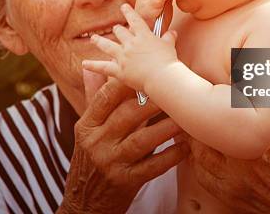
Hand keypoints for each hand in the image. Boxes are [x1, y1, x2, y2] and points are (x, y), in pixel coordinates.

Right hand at [57, 71, 188, 213]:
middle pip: (128, 114)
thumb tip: (92, 69)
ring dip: (167, 126)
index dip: (127, 82)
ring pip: (143, 139)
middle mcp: (97, 143)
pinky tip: (185, 147)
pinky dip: (171, 156)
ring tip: (185, 116)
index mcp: (87, 126)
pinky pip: (153, 167)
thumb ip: (93, 100)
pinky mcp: (126, 182)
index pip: (106, 97)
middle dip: (154, 100)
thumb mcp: (86, 130)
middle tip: (175, 88)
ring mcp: (111, 163)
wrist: (84, 203)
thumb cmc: (89, 160)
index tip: (148, 70)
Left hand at [83, 3, 178, 90]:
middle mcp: (130, 43)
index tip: (123, 7)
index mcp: (143, 35)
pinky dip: (92, 66)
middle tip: (116, 29)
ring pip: (107, 45)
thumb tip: (172, 32)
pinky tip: (84, 64)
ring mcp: (123, 56)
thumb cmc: (168, 61)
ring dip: (99, 41)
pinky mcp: (119, 70)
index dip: (128, 12)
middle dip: (117, 30)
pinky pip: (103, 67)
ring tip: (93, 38)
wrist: (162, 76)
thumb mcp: (170, 45)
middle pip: (119, 32)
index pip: (134, 19)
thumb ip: (169, 37)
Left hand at [188, 103, 269, 213]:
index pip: (231, 114)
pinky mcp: (224, 193)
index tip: (221, 87)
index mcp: (262, 146)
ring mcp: (229, 181)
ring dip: (197, 134)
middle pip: (206, 131)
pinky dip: (198, 156)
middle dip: (205, 115)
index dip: (222, 98)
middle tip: (207, 100)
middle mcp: (241, 164)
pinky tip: (204, 145)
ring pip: (198, 150)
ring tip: (202, 120)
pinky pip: (200, 171)